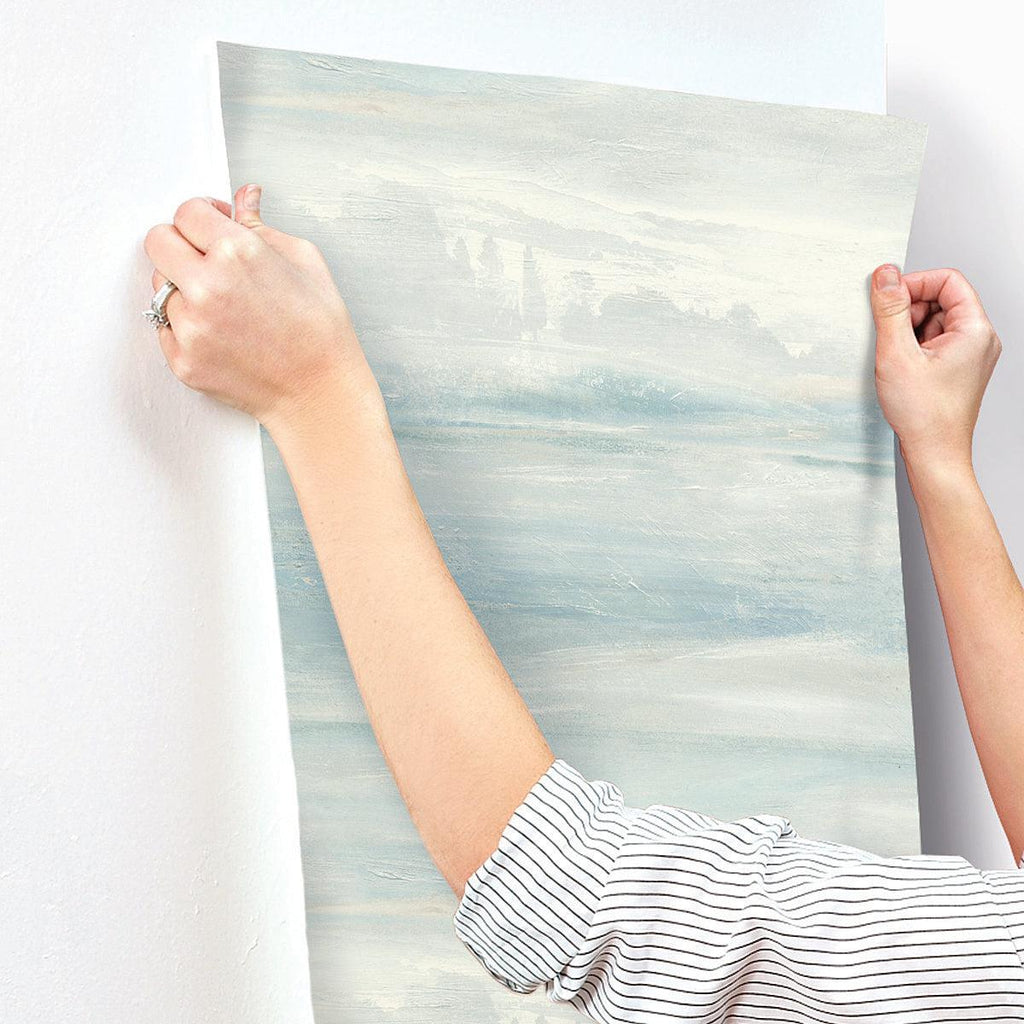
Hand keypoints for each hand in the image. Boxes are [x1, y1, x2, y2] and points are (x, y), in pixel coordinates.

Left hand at [142, 184, 378, 434]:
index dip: (202, 217)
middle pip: (157, 242)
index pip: (186, 212)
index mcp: (238, 252)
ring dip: (183, 289)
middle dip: (180, 244)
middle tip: (206, 261)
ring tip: (223, 306)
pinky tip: (222, 333)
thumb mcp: (304, 261)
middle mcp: (207, 286)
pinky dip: (187, 326)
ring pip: (160, 287)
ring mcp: (191, 327)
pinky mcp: (183, 360)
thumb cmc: (320, 330)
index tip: (212, 227)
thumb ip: (262, 226)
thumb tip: (244, 197)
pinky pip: (166, 327)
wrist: (320, 392)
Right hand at [869, 263, 1001, 470]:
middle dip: (909, 310)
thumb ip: (890, 310)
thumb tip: (885, 275)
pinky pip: (933, 343)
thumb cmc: (924, 415)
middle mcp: (979, 340)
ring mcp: (969, 356)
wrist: (935, 454)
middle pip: (941, 300)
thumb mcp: (897, 354)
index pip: (948, 281)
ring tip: (896, 358)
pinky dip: (912, 348)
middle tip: (888, 334)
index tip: (888, 298)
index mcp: (975, 330)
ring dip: (908, 331)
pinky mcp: (956, 369)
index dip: (915, 283)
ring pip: (934, 322)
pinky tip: (900, 368)